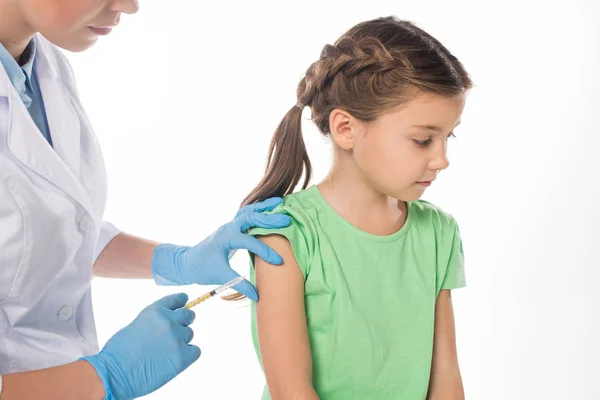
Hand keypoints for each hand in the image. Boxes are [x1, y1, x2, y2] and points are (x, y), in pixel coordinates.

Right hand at [81, 293, 199, 399]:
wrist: (114, 372)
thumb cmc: (118, 352)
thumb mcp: (136, 325)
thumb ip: (154, 322)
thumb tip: (165, 326)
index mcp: (155, 311)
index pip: (177, 299)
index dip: (182, 301)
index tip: (185, 301)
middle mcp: (168, 321)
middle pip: (188, 316)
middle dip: (185, 321)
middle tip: (178, 332)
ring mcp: (177, 338)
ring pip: (189, 334)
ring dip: (181, 341)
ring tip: (165, 352)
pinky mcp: (183, 356)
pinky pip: (195, 351)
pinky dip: (188, 355)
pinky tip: (175, 360)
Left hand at [151, 197, 289, 300]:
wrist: (188, 262)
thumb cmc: (202, 268)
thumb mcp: (220, 277)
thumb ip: (239, 284)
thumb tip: (257, 296)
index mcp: (226, 238)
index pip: (249, 241)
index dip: (265, 251)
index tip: (279, 261)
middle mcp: (229, 227)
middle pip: (250, 217)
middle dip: (269, 218)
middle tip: (287, 220)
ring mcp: (230, 225)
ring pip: (249, 211)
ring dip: (264, 207)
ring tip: (281, 202)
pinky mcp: (233, 227)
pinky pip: (247, 215)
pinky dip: (259, 210)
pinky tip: (270, 209)